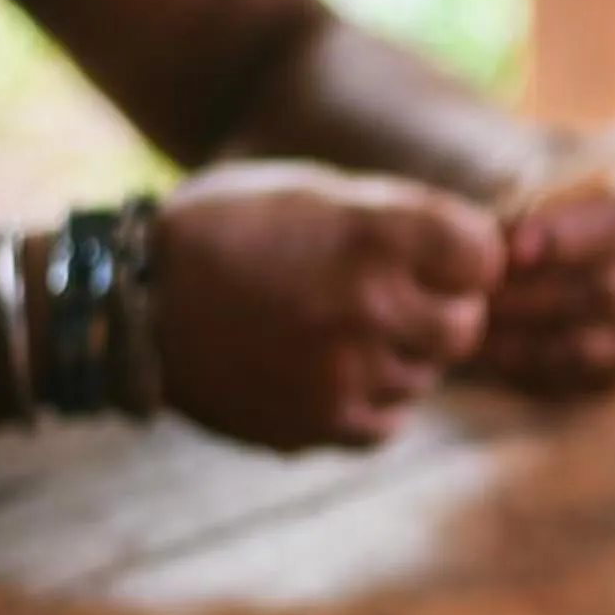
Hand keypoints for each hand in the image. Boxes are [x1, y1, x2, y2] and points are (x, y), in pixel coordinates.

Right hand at [154, 162, 502, 451]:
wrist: (130, 303)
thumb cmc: (225, 230)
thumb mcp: (311, 192)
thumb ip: (396, 221)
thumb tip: (475, 252)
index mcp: (373, 235)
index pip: (485, 256)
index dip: (469, 257)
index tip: (443, 258)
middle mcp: (369, 305)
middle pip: (467, 325)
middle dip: (443, 311)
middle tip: (397, 299)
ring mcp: (347, 370)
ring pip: (430, 375)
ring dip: (402, 356)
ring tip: (341, 330)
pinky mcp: (321, 422)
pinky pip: (391, 420)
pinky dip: (372, 400)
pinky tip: (331, 370)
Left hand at [481, 149, 614, 395]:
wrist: (599, 230)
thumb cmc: (571, 190)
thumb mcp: (564, 168)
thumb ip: (537, 196)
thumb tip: (492, 240)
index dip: (567, 237)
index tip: (512, 244)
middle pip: (609, 294)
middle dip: (532, 293)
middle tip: (471, 288)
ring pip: (591, 346)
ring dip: (522, 336)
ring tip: (467, 320)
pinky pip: (573, 378)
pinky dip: (525, 365)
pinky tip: (482, 347)